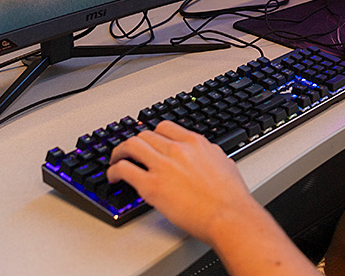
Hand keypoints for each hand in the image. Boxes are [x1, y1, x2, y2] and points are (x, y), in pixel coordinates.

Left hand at [107, 120, 263, 244]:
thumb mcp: (224, 163)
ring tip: (115, 161)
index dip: (152, 134)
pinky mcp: (151, 185)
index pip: (164, 127)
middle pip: (145, 135)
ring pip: (131, 145)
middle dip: (134, 142)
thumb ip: (210, 155)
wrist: (229, 216)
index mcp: (195, 143)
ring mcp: (163, 165)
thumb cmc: (231, 197)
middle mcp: (177, 149)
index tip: (148, 141)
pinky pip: (123, 169)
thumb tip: (206, 156)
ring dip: (119, 152)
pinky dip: (113, 171)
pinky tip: (113, 177)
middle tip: (128, 151)